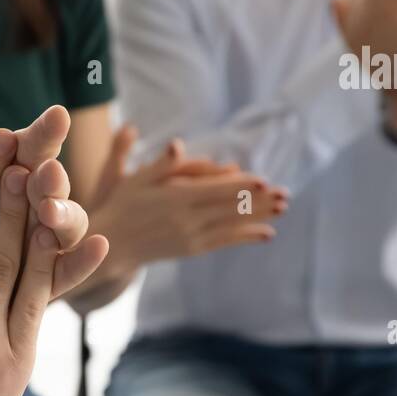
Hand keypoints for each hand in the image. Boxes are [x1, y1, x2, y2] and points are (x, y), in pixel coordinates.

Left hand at [0, 69, 100, 325]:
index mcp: (2, 167)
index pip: (32, 145)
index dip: (45, 132)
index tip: (55, 116)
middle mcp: (25, 202)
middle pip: (53, 184)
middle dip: (52, 176)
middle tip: (44, 170)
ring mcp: (33, 242)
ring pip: (66, 225)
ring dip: (66, 213)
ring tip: (49, 211)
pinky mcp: (35, 283)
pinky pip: (65, 273)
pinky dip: (83, 260)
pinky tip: (98, 248)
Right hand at [87, 129, 286, 272]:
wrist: (111, 245)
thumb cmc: (122, 205)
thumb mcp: (135, 179)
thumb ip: (161, 164)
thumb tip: (177, 146)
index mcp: (173, 199)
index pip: (214, 191)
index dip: (240, 186)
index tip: (263, 181)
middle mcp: (185, 220)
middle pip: (229, 209)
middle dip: (259, 201)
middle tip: (285, 194)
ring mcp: (190, 237)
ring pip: (232, 225)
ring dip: (259, 217)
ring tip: (282, 209)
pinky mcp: (191, 249)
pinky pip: (224, 242)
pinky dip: (246, 237)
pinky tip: (266, 233)